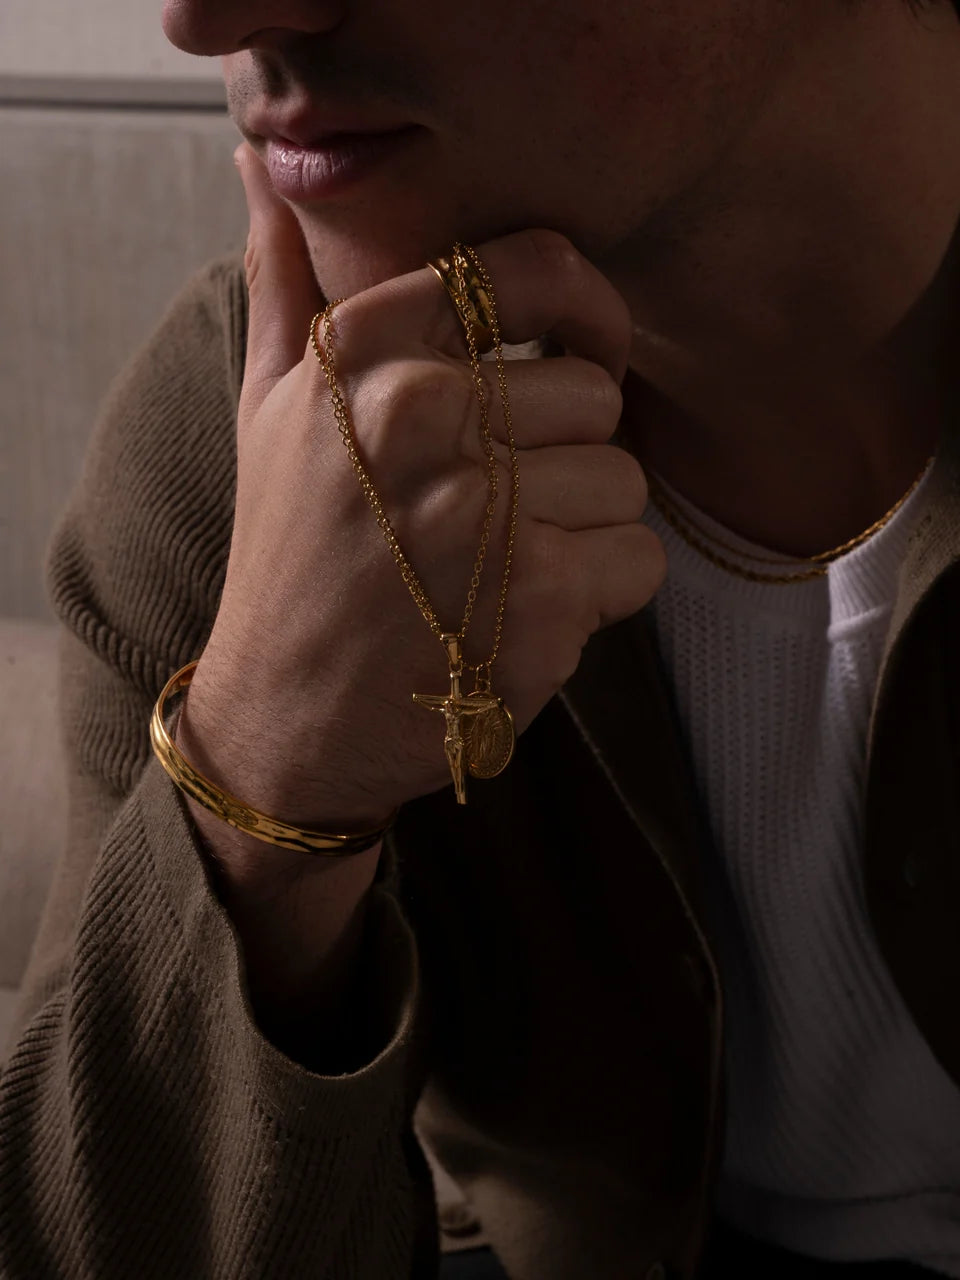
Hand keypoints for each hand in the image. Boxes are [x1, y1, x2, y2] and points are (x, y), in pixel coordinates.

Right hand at [182, 143, 665, 834]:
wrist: (282, 717)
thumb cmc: (289, 557)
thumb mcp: (267, 410)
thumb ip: (282, 285)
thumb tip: (262, 170)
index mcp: (364, 351)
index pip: (539, 270)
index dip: (589, 314)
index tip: (582, 358)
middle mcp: (417, 414)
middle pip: (596, 395)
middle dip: (567, 458)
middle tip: (497, 513)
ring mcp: (478, 509)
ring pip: (625, 480)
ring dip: (584, 531)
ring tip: (503, 568)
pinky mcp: (533, 600)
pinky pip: (639, 558)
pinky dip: (603, 594)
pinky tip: (529, 615)